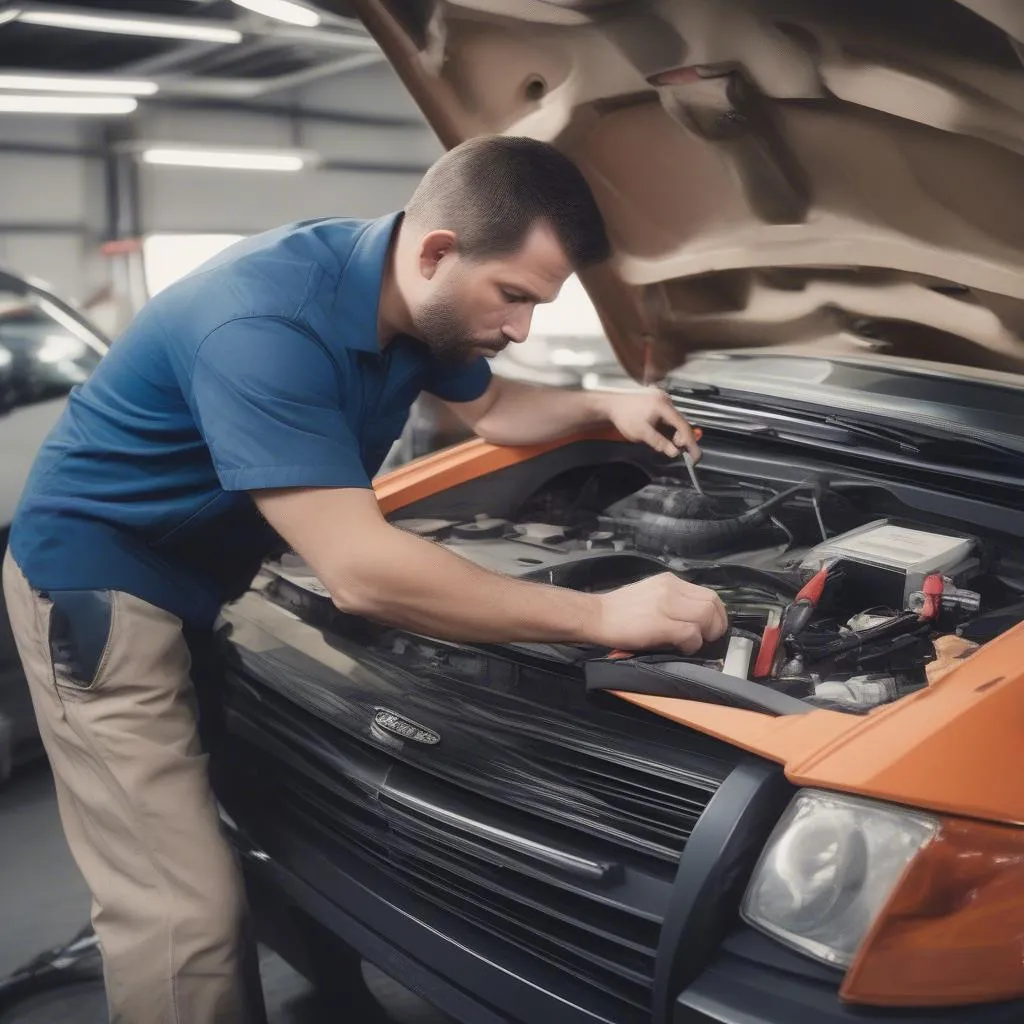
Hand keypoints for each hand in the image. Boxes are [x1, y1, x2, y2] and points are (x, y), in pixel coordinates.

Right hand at [590, 573, 726, 653]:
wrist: (596, 616)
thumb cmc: (620, 611)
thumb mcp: (651, 595)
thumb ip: (674, 601)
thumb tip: (695, 620)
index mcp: (669, 581)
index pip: (708, 594)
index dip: (716, 614)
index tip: (710, 627)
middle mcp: (671, 588)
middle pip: (712, 603)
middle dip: (716, 624)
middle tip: (706, 638)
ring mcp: (666, 604)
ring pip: (706, 616)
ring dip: (704, 634)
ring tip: (691, 643)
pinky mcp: (661, 624)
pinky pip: (691, 634)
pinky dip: (691, 645)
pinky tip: (679, 648)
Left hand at [601, 388, 699, 459]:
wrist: (610, 403)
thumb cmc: (623, 417)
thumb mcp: (641, 433)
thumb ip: (659, 442)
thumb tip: (674, 452)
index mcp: (663, 405)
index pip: (682, 425)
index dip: (690, 442)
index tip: (695, 455)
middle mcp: (665, 399)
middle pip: (680, 421)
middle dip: (682, 438)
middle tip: (680, 451)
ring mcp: (661, 397)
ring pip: (675, 418)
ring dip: (675, 432)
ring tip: (671, 443)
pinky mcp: (657, 399)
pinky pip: (669, 414)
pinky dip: (669, 425)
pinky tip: (664, 433)